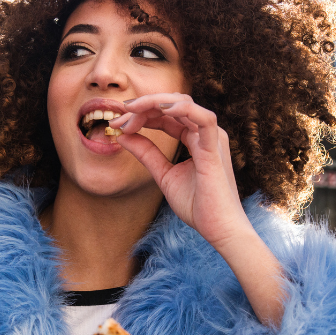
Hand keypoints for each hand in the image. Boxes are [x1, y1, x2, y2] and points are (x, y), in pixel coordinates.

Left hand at [112, 93, 285, 327]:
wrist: (219, 230)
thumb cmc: (198, 206)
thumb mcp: (164, 175)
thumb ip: (146, 154)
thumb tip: (122, 136)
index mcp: (195, 138)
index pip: (166, 115)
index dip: (140, 115)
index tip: (117, 125)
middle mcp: (205, 133)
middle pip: (172, 104)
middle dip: (142, 106)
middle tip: (118, 117)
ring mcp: (212, 138)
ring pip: (183, 104)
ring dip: (154, 103)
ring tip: (131, 111)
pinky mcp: (215, 149)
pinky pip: (203, 119)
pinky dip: (182, 109)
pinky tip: (160, 110)